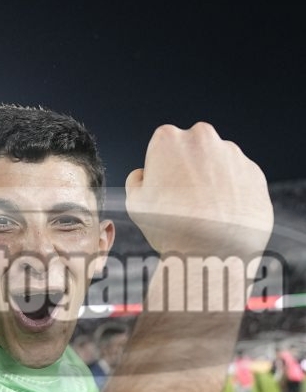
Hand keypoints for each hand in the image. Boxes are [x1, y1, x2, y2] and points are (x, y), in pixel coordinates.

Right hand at [125, 122, 273, 256]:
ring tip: (205, 215)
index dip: (161, 171)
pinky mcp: (255, 174)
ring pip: (219, 165)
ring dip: (212, 183)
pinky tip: (223, 218)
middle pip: (193, 151)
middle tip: (184, 203)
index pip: (162, 147)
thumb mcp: (135, 203)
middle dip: (189, 171)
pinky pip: (240, 182)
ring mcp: (233, 155)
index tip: (164, 191)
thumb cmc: (169, 228)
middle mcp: (203, 138)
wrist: (211, 253)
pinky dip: (233, 195)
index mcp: (168, 139)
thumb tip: (142, 175)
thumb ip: (136, 181)